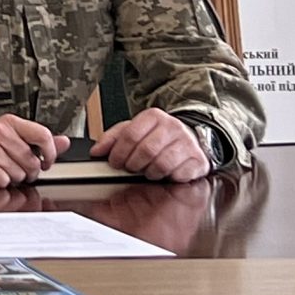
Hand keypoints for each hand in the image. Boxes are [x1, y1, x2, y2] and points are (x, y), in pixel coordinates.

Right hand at [0, 116, 67, 187]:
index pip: (43, 135)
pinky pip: (3, 182)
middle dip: (27, 171)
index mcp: (9, 122)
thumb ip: (37, 140)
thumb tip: (64, 142)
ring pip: (19, 174)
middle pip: (32, 162)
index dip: (50, 153)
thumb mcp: (7, 136)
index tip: (45, 161)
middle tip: (13, 167)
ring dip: (11, 178)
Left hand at [95, 108, 212, 182]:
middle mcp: (172, 127)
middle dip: (133, 164)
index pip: (130, 134)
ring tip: (147, 170)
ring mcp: (187, 143)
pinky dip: (167, 178)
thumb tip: (96, 151)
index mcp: (153, 116)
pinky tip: (164, 174)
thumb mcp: (133, 131)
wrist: (189, 140)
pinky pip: (178, 174)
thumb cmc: (158, 137)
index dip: (119, 152)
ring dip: (149, 172)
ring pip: (162, 163)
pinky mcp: (198, 160)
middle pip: (146, 150)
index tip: (114, 162)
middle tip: (131, 168)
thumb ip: (113, 139)